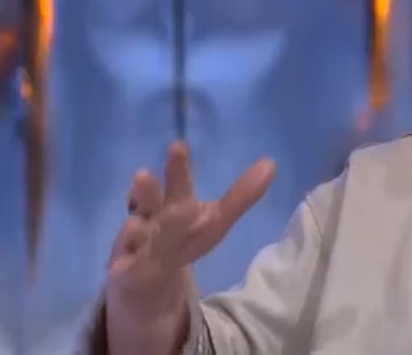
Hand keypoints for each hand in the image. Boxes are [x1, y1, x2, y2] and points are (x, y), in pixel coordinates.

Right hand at [105, 141, 274, 316]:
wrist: (142, 281)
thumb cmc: (179, 239)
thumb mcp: (212, 221)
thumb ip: (240, 196)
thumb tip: (270, 163)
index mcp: (174, 206)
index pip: (177, 186)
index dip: (178, 168)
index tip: (177, 145)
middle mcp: (152, 221)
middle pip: (153, 207)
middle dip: (149, 192)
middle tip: (142, 174)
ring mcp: (135, 248)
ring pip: (136, 236)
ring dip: (133, 228)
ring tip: (133, 217)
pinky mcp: (125, 277)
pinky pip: (125, 268)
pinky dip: (126, 258)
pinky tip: (128, 243)